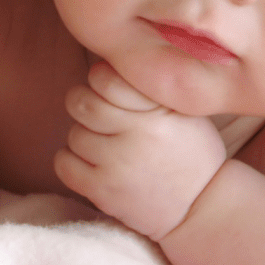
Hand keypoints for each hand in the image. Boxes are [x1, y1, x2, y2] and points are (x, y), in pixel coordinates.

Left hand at [54, 61, 226, 239]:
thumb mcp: (185, 110)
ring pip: (73, 134)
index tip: (108, 87)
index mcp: (157, 112)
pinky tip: (91, 160)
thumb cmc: (192, 151)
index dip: (100, 77)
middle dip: (84, 102)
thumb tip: (112, 57)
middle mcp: (136, 137)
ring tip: (106, 142)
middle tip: (100, 112)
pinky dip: (70, 159)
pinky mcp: (103, 193)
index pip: (105, 77)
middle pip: (81, 103)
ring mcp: (117, 167)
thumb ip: (151, 86)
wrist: (201, 207)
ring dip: (83, 134)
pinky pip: (64, 163)